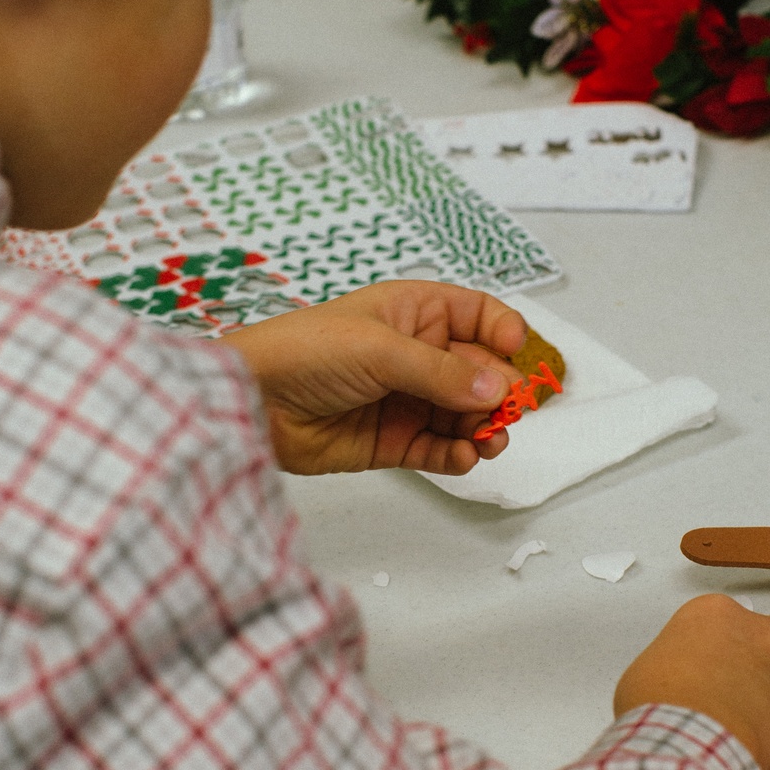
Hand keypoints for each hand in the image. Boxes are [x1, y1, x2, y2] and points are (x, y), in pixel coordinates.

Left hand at [221, 281, 525, 475]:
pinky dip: (458, 455)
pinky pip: (440, 449)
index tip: (517, 353)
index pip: (479, 315)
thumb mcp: (380, 349)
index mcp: (415, 312)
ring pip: (466, 414)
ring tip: (489, 441)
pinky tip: (464, 457)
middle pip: (481, 371)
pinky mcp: (393, 441)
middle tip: (506, 410)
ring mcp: (406, 398)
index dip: (504, 332)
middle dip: (499, 390)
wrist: (253, 401)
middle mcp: (417, 353)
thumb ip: (441, 372)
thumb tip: (496, 388)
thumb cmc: (306, 351)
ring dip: (484, 428)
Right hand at [613, 594, 769, 769]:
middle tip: (759, 687)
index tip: (723, 667)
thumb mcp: (653, 662)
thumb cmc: (656, 704)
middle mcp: (767, 639)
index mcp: (723, 615)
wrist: (682, 747)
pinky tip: (767, 763)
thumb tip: (690, 685)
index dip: (736, 646)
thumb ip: (683, 660)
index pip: (742, 619)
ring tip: (768, 730)